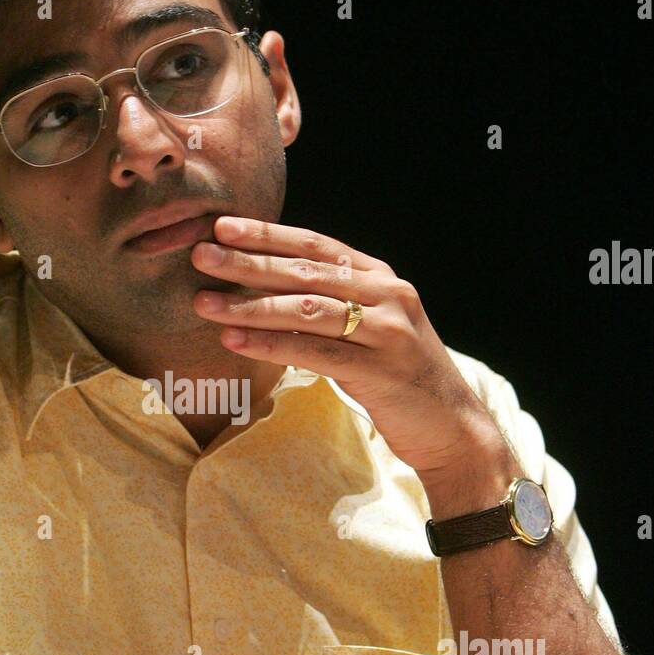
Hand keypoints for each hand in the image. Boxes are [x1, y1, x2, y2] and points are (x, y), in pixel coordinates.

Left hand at [192, 216, 507, 484]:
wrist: (452, 428)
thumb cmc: (398, 379)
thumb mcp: (369, 329)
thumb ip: (330, 305)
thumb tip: (265, 290)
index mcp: (381, 278)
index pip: (317, 245)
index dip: (268, 234)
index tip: (222, 226)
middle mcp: (387, 295)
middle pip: (306, 271)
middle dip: (249, 262)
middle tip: (201, 256)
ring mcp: (387, 331)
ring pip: (306, 309)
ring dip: (250, 304)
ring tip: (204, 302)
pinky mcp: (380, 370)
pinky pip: (314, 352)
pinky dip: (270, 344)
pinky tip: (234, 340)